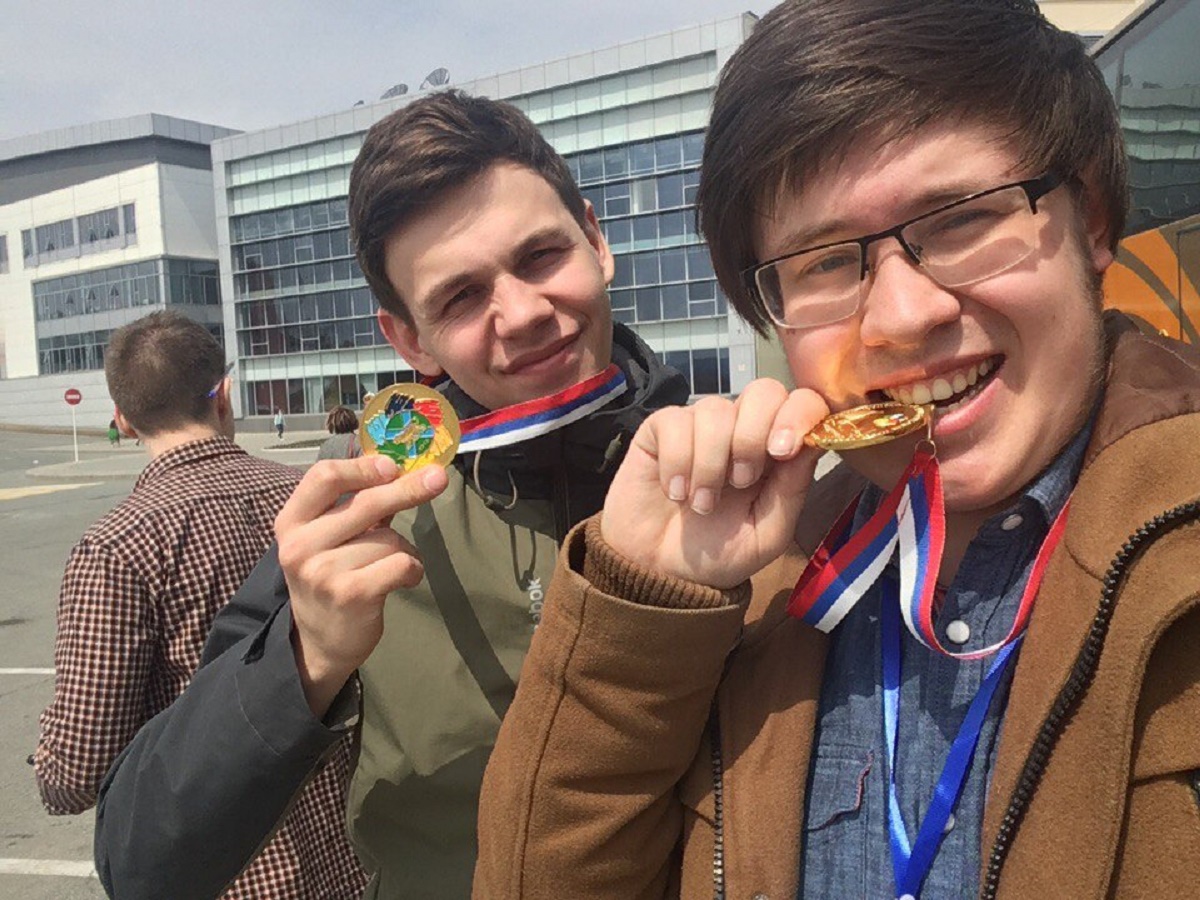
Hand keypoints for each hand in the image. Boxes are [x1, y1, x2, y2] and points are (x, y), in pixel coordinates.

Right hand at [275, 456, 448, 716]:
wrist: (318, 642)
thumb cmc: (330, 577)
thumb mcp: (328, 538)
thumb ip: (356, 507)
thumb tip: (402, 469)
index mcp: (291, 522)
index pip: (323, 477)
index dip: (362, 467)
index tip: (392, 466)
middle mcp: (300, 544)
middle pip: (366, 502)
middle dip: (408, 488)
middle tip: (438, 478)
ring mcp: (324, 571)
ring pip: (389, 538)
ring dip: (403, 549)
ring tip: (390, 566)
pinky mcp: (351, 594)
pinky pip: (401, 563)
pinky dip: (412, 569)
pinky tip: (402, 580)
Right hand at [600, 379, 828, 588]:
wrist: (661, 573)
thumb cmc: (719, 554)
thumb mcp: (768, 534)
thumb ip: (793, 489)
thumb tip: (815, 441)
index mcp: (777, 450)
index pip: (802, 403)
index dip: (798, 415)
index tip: (782, 451)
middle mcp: (742, 429)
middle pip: (763, 390)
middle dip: (752, 435)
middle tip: (740, 481)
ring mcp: (700, 425)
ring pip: (715, 409)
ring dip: (710, 463)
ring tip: (701, 504)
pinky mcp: (660, 430)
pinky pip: (674, 422)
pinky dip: (677, 462)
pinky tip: (675, 491)